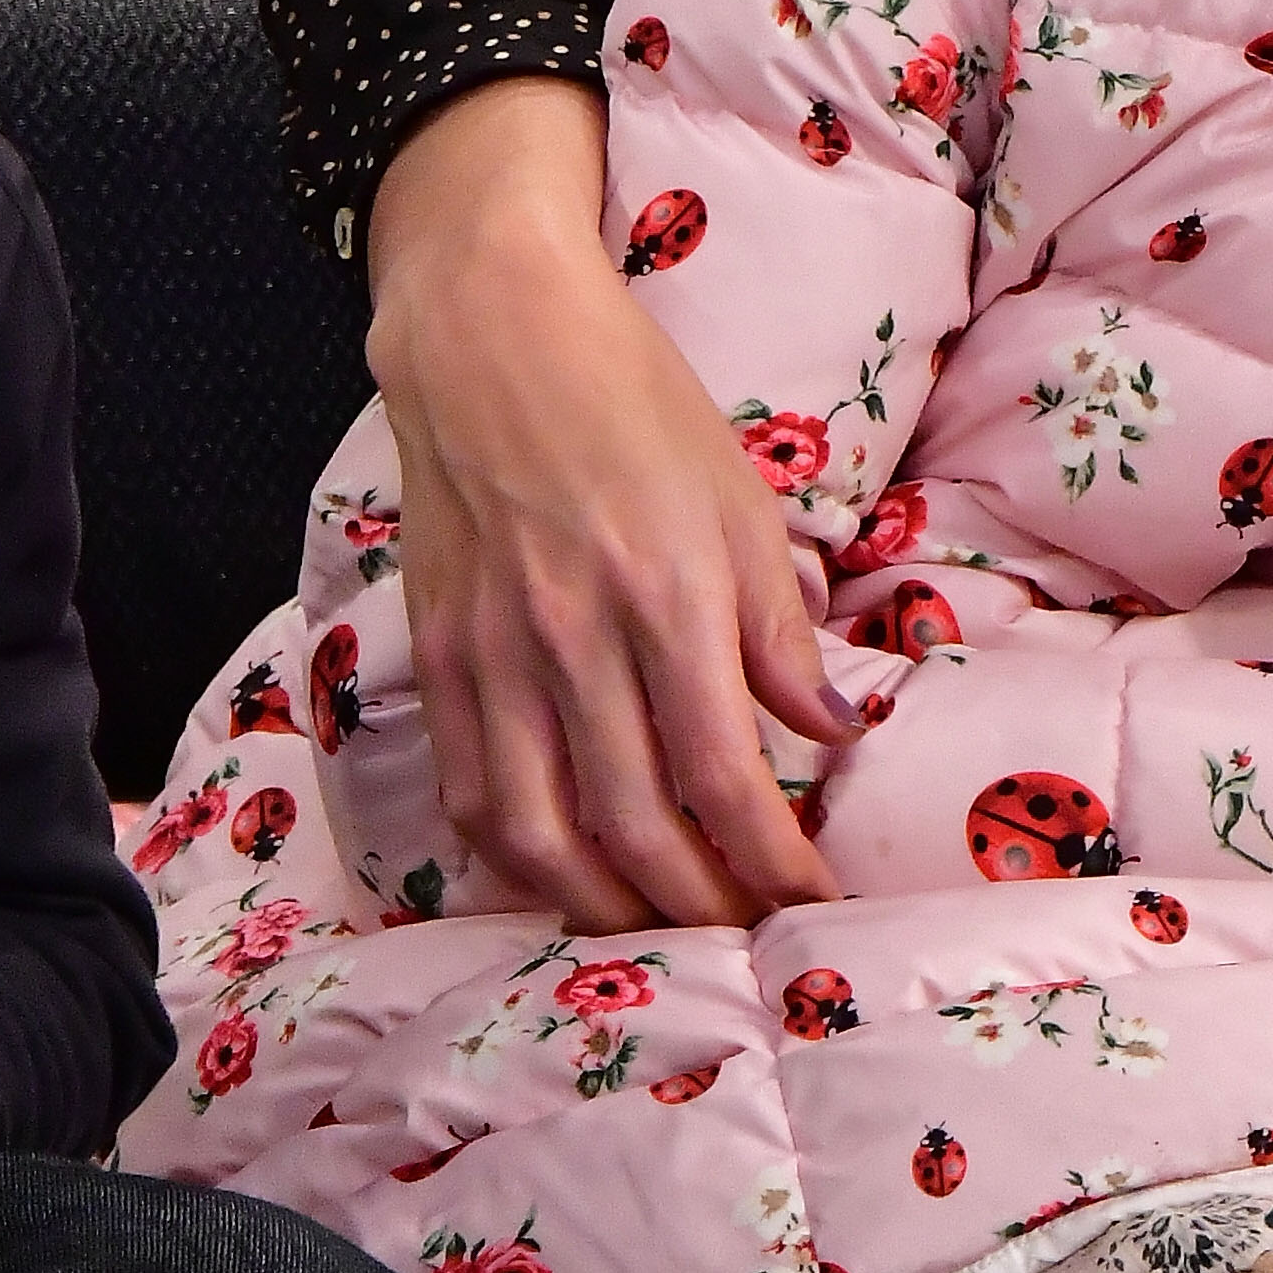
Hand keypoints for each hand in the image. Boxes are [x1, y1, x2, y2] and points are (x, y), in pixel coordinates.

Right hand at [368, 77, 872, 923]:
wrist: (492, 334)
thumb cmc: (636, 408)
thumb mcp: (743, 506)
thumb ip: (783, 635)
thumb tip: (834, 735)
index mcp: (668, 599)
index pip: (726, 776)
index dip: (773, 862)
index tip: (813, 901)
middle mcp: (577, 640)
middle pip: (635, 827)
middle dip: (699, 905)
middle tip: (745, 937)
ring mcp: (495, 654)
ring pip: (541, 833)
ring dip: (606, 907)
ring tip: (660, 930)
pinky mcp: (438, 656)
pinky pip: (472, 791)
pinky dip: (518, 860)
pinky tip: (563, 879)